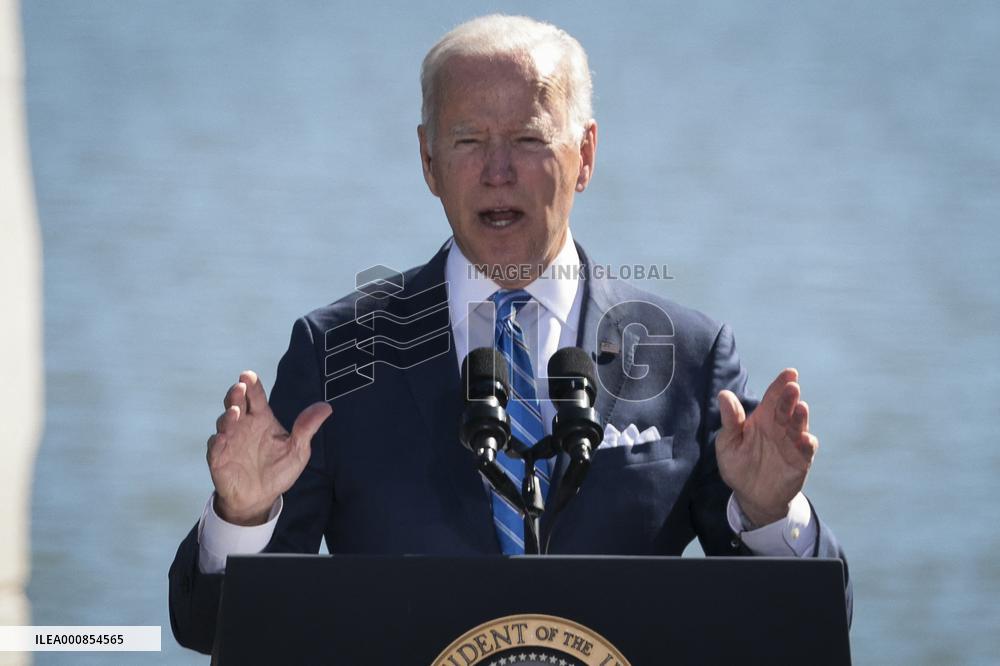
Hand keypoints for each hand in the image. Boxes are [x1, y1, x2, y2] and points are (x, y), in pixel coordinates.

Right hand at [206, 370, 331, 525]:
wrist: (260, 498)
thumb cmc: (278, 470)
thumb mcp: (298, 450)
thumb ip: (307, 428)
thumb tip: (326, 407)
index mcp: (261, 419)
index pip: (256, 398)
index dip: (252, 386)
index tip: (249, 375)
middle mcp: (243, 425)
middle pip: (236, 403)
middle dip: (236, 394)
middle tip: (240, 387)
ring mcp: (229, 440)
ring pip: (224, 423)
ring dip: (228, 417)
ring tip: (235, 413)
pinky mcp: (218, 458)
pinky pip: (215, 448)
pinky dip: (217, 442)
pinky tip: (221, 438)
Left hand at [716, 368, 817, 526]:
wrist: (751, 496)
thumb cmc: (737, 465)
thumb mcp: (728, 443)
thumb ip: (730, 420)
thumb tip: (724, 394)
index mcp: (762, 418)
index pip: (773, 397)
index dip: (781, 384)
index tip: (790, 373)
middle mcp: (780, 427)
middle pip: (787, 408)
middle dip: (790, 397)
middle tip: (792, 387)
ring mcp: (792, 443)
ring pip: (800, 425)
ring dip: (801, 417)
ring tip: (800, 408)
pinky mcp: (801, 460)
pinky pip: (807, 450)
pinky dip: (808, 443)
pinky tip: (805, 439)